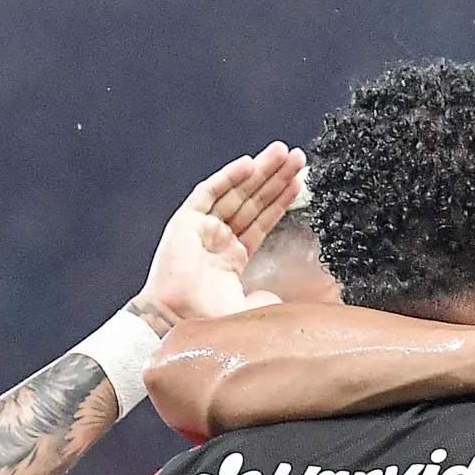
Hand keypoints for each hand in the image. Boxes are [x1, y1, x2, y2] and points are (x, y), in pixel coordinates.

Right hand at [136, 144, 307, 328]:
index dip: (280, 202)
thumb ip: (266, 301)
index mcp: (232, 259)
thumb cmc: (206, 322)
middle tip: (297, 157)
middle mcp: (217, 240)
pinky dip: (228, 177)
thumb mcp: (248, 310)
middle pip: (252, 202)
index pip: (261, 222)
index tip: (298, 183)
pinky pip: (209, 192)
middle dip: (275, 179)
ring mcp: (201, 229)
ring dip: (259, 172)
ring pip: (236, 193)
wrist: (176, 320)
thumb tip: (276, 300)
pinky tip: (249, 163)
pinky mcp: (185, 221)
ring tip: (282, 152)